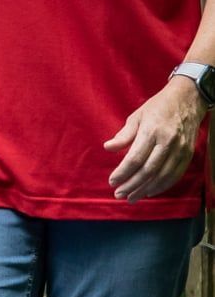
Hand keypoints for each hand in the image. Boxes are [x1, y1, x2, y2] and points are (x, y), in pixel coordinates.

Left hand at [106, 79, 201, 200]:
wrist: (187, 99)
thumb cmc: (158, 106)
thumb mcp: (137, 116)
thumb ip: (124, 135)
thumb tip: (108, 148)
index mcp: (151, 131)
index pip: (135, 158)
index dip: (123, 173)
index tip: (112, 181)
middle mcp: (167, 142)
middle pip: (148, 171)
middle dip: (132, 185)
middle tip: (119, 194)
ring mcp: (180, 149)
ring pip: (162, 176)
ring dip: (145, 189)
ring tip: (132, 197)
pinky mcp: (188, 154)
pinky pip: (175, 175)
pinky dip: (162, 186)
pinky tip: (150, 191)